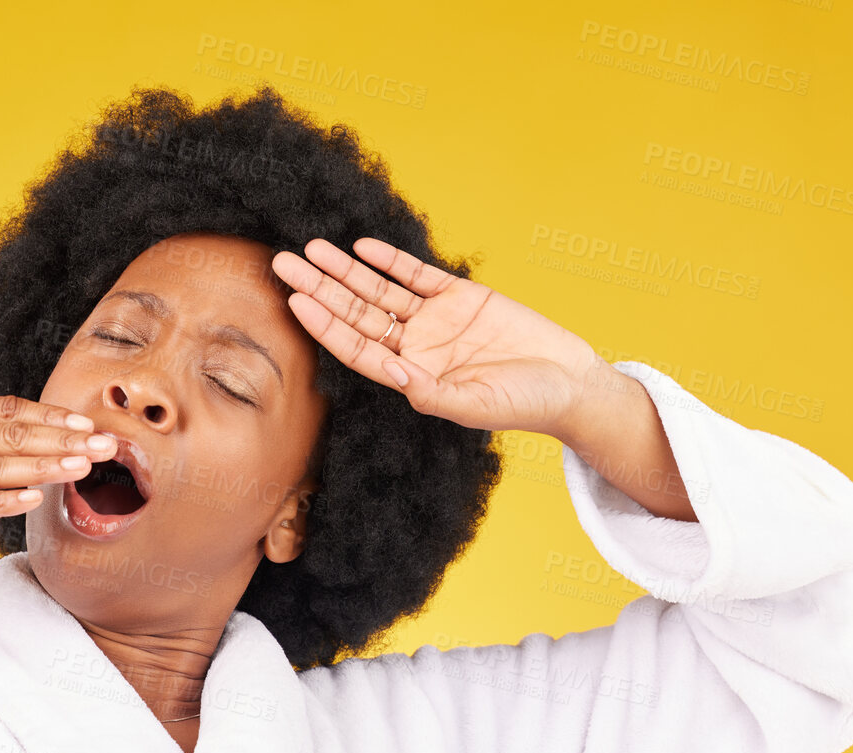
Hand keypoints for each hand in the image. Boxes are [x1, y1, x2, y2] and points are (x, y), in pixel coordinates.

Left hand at [271, 237, 619, 437]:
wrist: (569, 383)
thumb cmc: (523, 404)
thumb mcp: (476, 404)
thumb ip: (434, 393)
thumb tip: (396, 376)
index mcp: (410, 375)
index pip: (354, 347)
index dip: (324, 324)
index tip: (295, 300)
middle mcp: (414, 346)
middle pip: (355, 313)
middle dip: (319, 287)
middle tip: (282, 263)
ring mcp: (435, 320)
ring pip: (379, 290)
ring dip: (345, 270)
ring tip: (312, 247)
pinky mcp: (461, 297)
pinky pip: (417, 275)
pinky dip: (391, 260)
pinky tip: (363, 247)